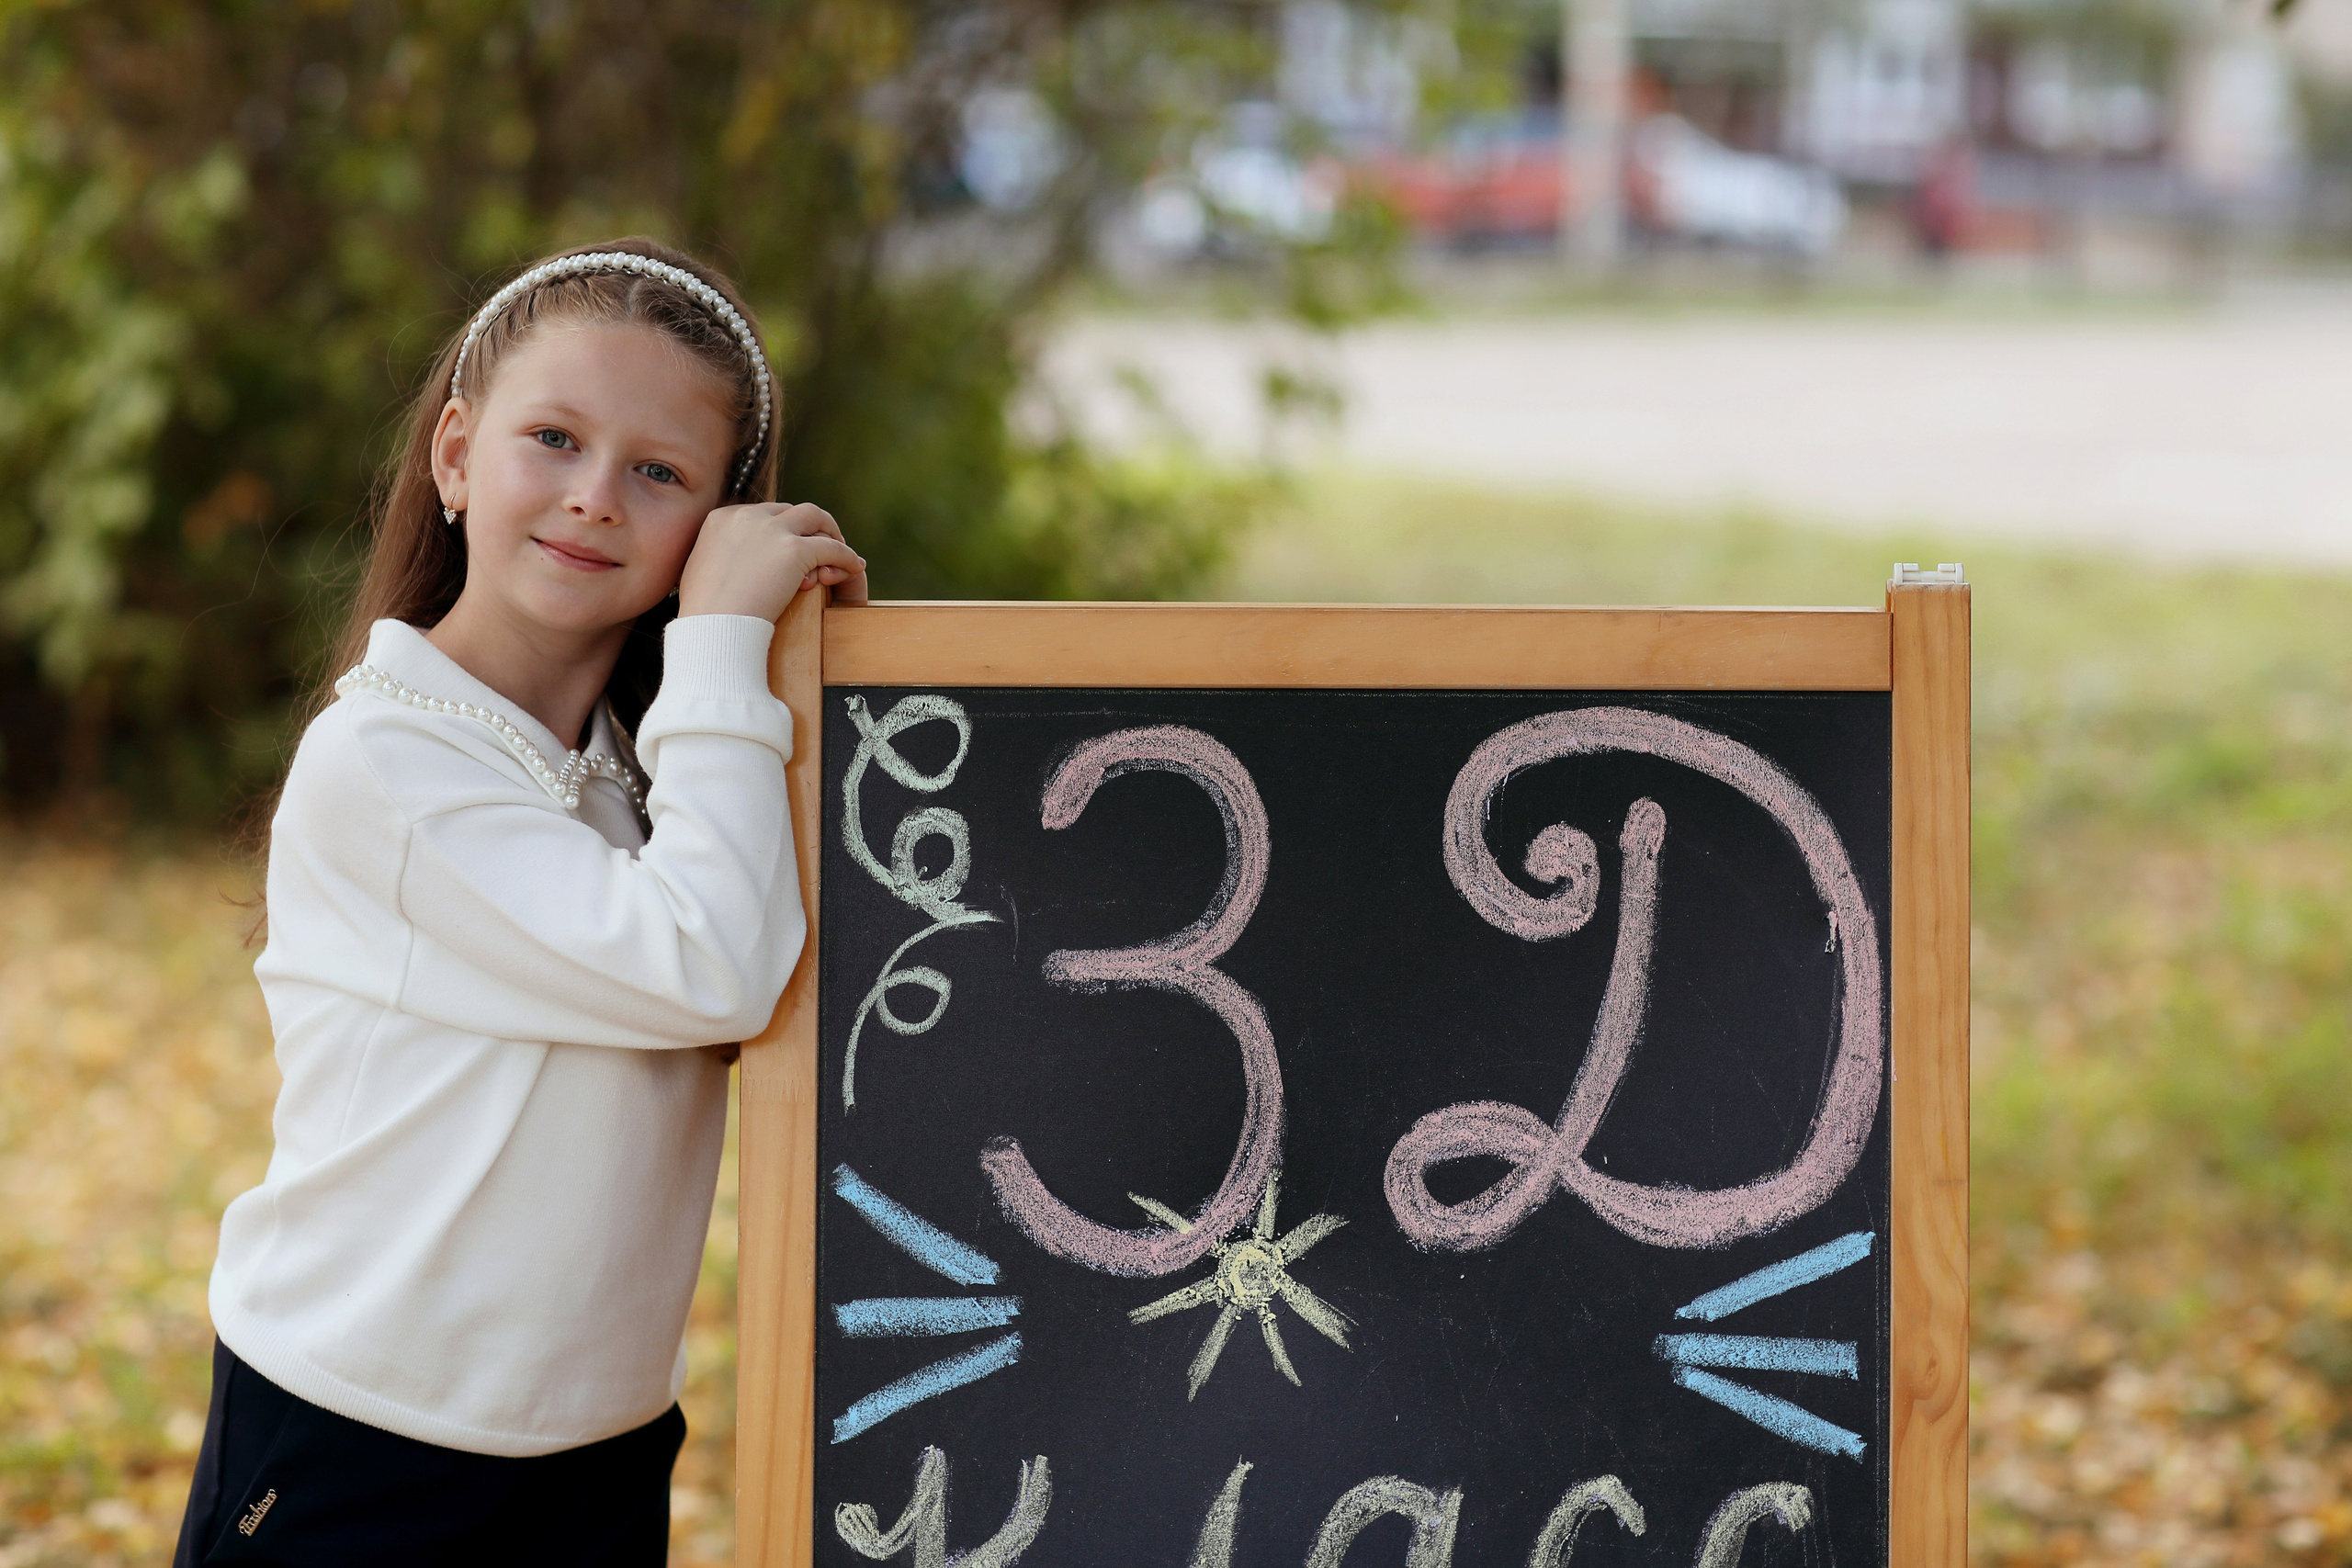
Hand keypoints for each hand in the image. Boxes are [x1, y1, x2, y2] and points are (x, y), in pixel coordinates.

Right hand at [676, 501, 865, 621]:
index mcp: (722, 518)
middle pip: (788, 510)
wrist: (711, 627)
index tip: (790, 543)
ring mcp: (772, 530)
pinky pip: (832, 547)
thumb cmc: (702, 614)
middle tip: (820, 544)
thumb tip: (728, 566)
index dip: (780, 527)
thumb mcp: (701, 574)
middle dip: (806, 526)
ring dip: (829, 530)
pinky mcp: (795, 550)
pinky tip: (854, 567)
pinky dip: (846, 556)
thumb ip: (717, 559)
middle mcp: (747, 516)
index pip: (761, 513)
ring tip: (840, 549)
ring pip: (814, 516)